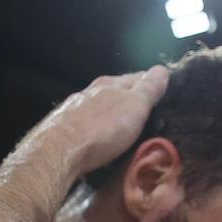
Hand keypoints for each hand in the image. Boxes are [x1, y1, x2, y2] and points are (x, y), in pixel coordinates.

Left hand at [20, 67, 169, 177]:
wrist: (58, 152)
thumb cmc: (101, 129)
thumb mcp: (134, 107)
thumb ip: (148, 89)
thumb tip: (162, 69)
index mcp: (109, 83)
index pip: (137, 77)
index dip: (152, 85)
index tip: (163, 95)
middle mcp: (90, 92)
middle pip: (116, 93)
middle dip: (131, 102)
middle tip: (146, 117)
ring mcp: (74, 110)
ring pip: (100, 109)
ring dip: (112, 117)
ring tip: (124, 131)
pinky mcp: (63, 129)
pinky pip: (86, 126)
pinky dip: (97, 131)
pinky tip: (99, 141)